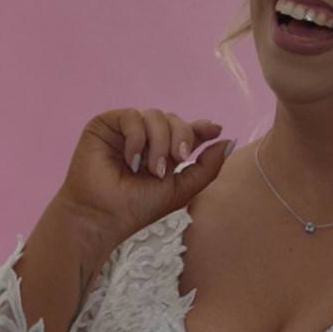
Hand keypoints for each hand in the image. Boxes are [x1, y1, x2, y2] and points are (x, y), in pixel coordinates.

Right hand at [52, 109, 232, 255]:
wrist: (104, 216)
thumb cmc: (138, 208)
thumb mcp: (181, 189)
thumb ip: (206, 167)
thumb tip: (228, 139)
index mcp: (162, 151)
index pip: (185, 130)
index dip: (199, 127)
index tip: (214, 131)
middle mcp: (145, 138)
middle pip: (173, 119)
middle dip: (179, 139)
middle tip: (173, 164)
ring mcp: (125, 131)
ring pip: (155, 116)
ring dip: (159, 143)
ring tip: (150, 169)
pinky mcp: (105, 125)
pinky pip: (132, 116)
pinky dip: (137, 138)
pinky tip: (131, 159)